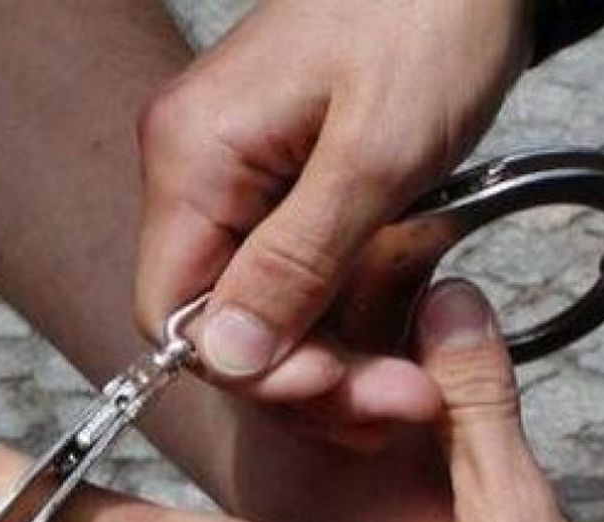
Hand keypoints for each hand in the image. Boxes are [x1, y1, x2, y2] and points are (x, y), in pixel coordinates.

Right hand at [137, 0, 530, 431]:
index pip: (174, 313)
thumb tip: (227, 358)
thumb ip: (294, 261)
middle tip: (405, 400)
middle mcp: (198, 172)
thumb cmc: (429, 20)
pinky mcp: (284, 188)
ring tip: (419, 385)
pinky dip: (349, 322)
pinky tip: (403, 343)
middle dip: (310, 376)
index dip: (250, 370)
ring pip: (265, 315)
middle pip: (224, 324)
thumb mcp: (375, 154)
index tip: (338, 388)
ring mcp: (239, 180)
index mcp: (193, 155)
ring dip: (339, 361)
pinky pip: (297, 282)